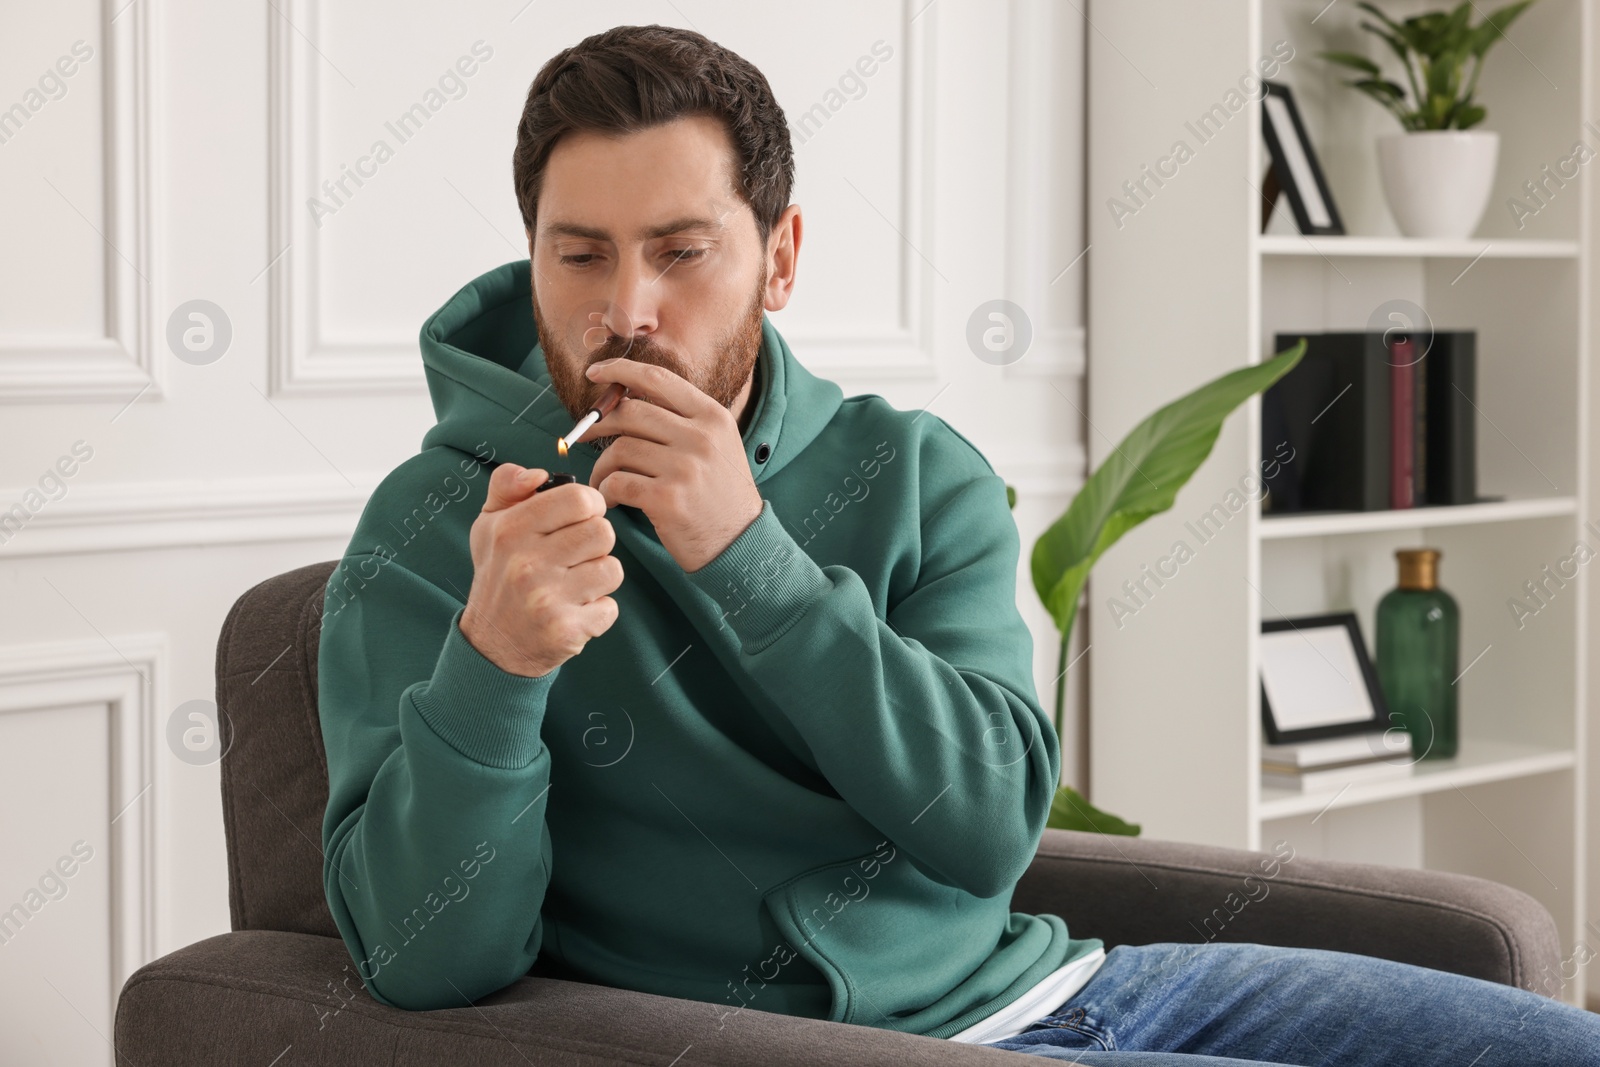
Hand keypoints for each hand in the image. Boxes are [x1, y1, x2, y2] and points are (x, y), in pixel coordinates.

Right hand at [459, 464, 622, 676]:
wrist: (491, 643)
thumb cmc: (498, 574)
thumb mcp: (489, 524)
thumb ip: (507, 485)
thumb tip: (537, 473)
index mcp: (511, 530)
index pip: (579, 499)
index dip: (591, 504)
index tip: (582, 517)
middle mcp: (527, 563)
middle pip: (603, 532)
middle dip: (597, 542)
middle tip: (577, 554)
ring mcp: (547, 599)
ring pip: (612, 569)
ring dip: (599, 577)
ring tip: (575, 583)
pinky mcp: (565, 630)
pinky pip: (610, 608)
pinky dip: (598, 611)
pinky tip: (574, 610)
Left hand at [583, 358, 762, 572]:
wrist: (740, 543)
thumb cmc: (720, 495)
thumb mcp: (717, 446)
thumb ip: (683, 420)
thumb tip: (627, 399)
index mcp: (712, 417)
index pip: (657, 379)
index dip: (620, 370)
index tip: (595, 372)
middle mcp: (701, 437)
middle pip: (631, 412)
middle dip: (598, 421)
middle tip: (583, 432)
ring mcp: (685, 468)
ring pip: (619, 449)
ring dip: (602, 466)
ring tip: (604, 481)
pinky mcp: (668, 499)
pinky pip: (617, 483)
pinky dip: (606, 491)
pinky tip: (612, 501)